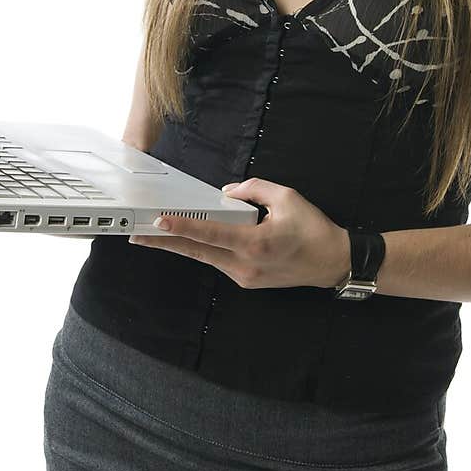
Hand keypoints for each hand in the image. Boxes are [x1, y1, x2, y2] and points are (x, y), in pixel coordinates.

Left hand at [129, 177, 349, 289]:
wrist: (332, 263)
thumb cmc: (314, 229)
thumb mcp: (287, 197)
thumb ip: (254, 189)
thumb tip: (228, 193)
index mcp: (255, 243)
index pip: (211, 234)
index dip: (182, 226)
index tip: (159, 222)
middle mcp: (246, 264)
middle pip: (197, 252)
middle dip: (165, 242)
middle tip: (138, 234)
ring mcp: (245, 276)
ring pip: (205, 258)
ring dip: (180, 246)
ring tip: (154, 237)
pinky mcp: (246, 280)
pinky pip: (218, 262)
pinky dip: (202, 250)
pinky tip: (187, 241)